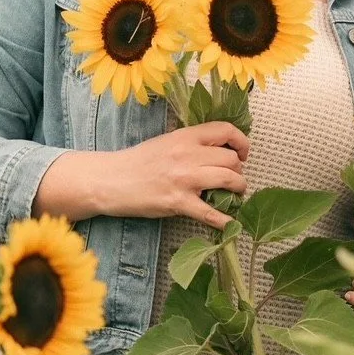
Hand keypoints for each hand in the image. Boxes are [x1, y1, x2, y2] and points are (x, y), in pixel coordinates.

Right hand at [109, 122, 249, 228]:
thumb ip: (192, 144)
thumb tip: (219, 152)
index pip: (225, 130)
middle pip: (231, 159)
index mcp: (185, 136)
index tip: (243, 153)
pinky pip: (210, 213)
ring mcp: (184, 179)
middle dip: (238, 170)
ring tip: (234, 193)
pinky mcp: (178, 202)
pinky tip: (230, 224)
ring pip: (229, 180)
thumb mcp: (167, 141)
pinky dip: (225, 220)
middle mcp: (188, 154)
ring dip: (238, 188)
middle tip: (233, 178)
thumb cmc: (138, 161)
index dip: (241, 142)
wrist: (111, 180)